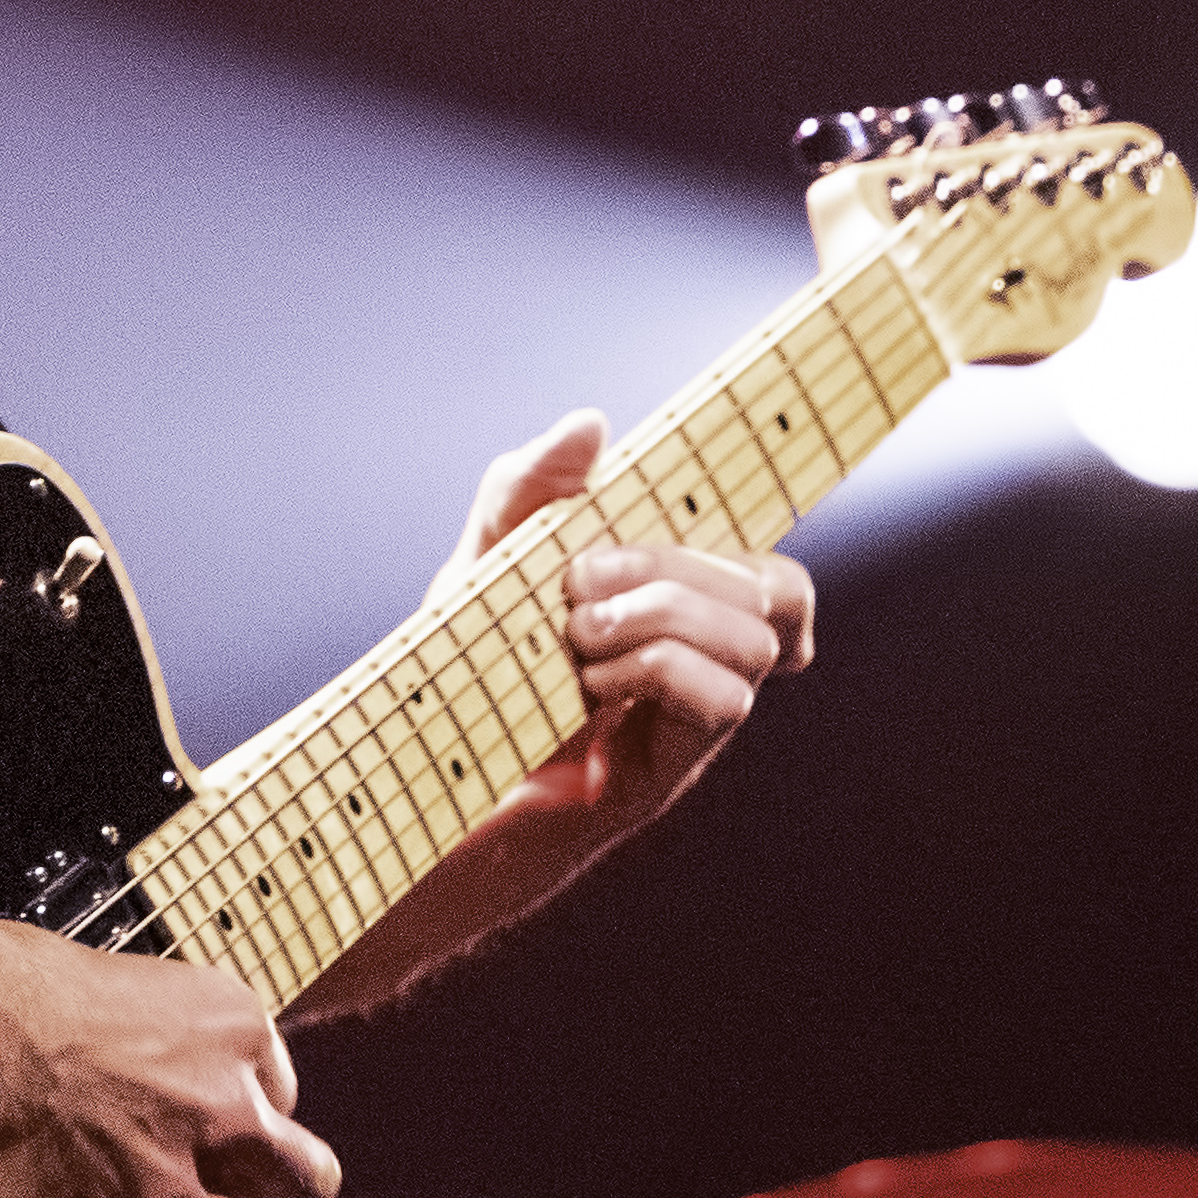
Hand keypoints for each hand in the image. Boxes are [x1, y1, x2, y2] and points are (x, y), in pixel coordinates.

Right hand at [0, 910, 341, 1197]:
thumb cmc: (18, 988)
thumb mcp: (137, 986)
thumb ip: (180, 1044)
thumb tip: (176, 1073)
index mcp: (236, 1033)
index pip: (285, 1100)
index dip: (246, 1116)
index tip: (214, 1122)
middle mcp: (226, 1111)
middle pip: (304, 1184)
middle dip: (270, 1192)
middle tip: (230, 1190)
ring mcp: (177, 1187)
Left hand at [450, 410, 815, 828]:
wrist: (418, 774)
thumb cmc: (463, 666)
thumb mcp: (486, 558)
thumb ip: (530, 486)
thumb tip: (591, 423)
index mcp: (678, 612)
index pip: (778, 583)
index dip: (780, 563)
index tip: (725, 531)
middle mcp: (702, 666)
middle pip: (772, 589)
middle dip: (675, 563)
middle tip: (578, 579)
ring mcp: (692, 722)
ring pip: (756, 644)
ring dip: (666, 615)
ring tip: (578, 632)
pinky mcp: (670, 770)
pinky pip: (724, 702)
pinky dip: (657, 670)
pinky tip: (590, 681)